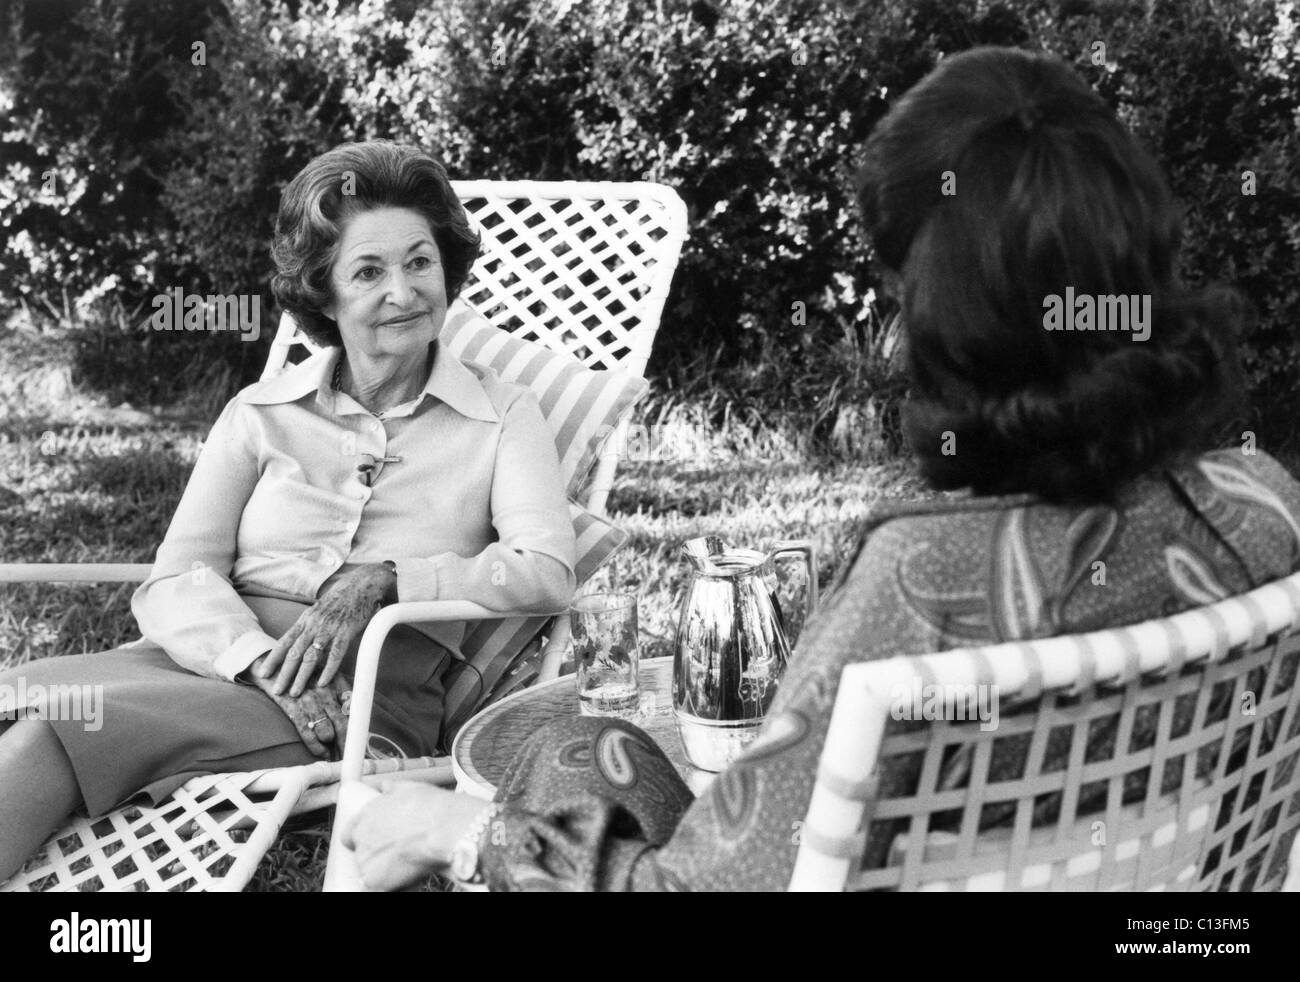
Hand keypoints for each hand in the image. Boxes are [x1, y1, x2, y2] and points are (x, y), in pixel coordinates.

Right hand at [246, 654, 351, 757]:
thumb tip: (354, 716)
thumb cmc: (302, 672)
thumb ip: (341, 693)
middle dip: (347, 746)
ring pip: (327, 732)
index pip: (354, 712)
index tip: (360, 746)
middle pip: (344, 725)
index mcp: (336, 683)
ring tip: (334, 756)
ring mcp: (309, 700)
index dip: (358, 732)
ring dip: (332, 748)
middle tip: (349, 758)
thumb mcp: (325, 676)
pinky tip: (321, 753)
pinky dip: (316, 747)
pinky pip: (307, 732)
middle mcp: (325, 692)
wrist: (271, 663)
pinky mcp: (292, 707)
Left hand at [256, 563, 395, 695]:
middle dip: (284, 673)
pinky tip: (322, 683)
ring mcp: (329, 628)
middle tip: (276, 691)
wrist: (360, 585)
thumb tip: (297, 645)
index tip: (263, 674)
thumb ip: (308, 627)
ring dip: (301, 676)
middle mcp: (313, 625)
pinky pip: (335, 654)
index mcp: (305, 620)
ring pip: (311, 656)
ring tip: (295, 692)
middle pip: (294, 653)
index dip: (273, 659)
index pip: (284, 642)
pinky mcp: (346, 631)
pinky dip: (328, 669)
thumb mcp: (318, 611)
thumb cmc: (340, 600)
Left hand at [342, 783, 488, 890]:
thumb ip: (393, 788)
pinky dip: (390, 886)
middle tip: (397, 856)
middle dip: (375, 856)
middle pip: (360, 853)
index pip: (350, 833)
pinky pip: (376, 888)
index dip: (362, 840)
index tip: (376, 843)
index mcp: (367, 813)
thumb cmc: (433, 808)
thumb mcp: (412, 788)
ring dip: (384, 871)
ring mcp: (365, 859)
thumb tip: (385, 786)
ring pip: (369, 871)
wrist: (443, 829)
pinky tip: (406, 880)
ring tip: (407, 867)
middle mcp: (361, 835)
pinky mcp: (372, 880)